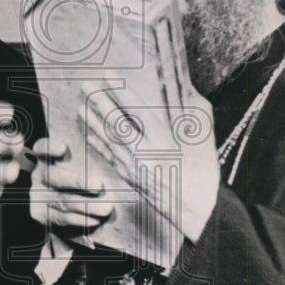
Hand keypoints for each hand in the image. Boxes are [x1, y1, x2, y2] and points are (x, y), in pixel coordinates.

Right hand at [29, 137, 114, 234]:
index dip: (49, 148)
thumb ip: (91, 161)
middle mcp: (40, 174)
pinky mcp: (40, 213)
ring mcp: (38, 195)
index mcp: (48, 157)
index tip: (63, 148)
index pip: (42, 148)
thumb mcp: (85, 164)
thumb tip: (111, 157)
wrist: (73, 203)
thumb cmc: (84, 177)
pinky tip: (95, 219)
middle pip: (56, 177)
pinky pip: (61, 218)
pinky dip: (80, 219)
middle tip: (99, 187)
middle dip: (78, 182)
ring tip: (106, 208)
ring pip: (62, 200)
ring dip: (86, 206)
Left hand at [84, 82, 218, 242]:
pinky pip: (110, 156)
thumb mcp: (204, 134)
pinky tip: (89, 133)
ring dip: (93, 122)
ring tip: (81, 105)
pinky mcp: (129, 177)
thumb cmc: (204, 170)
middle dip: (100, 102)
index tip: (109, 74)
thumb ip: (191, 108)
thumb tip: (180, 86)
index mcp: (163, 140)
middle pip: (116, 123)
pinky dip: (98, 143)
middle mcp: (143, 153)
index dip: (121, 91)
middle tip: (86, 85)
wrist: (198, 210)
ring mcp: (133, 167)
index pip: (137, 109)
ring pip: (109, 140)